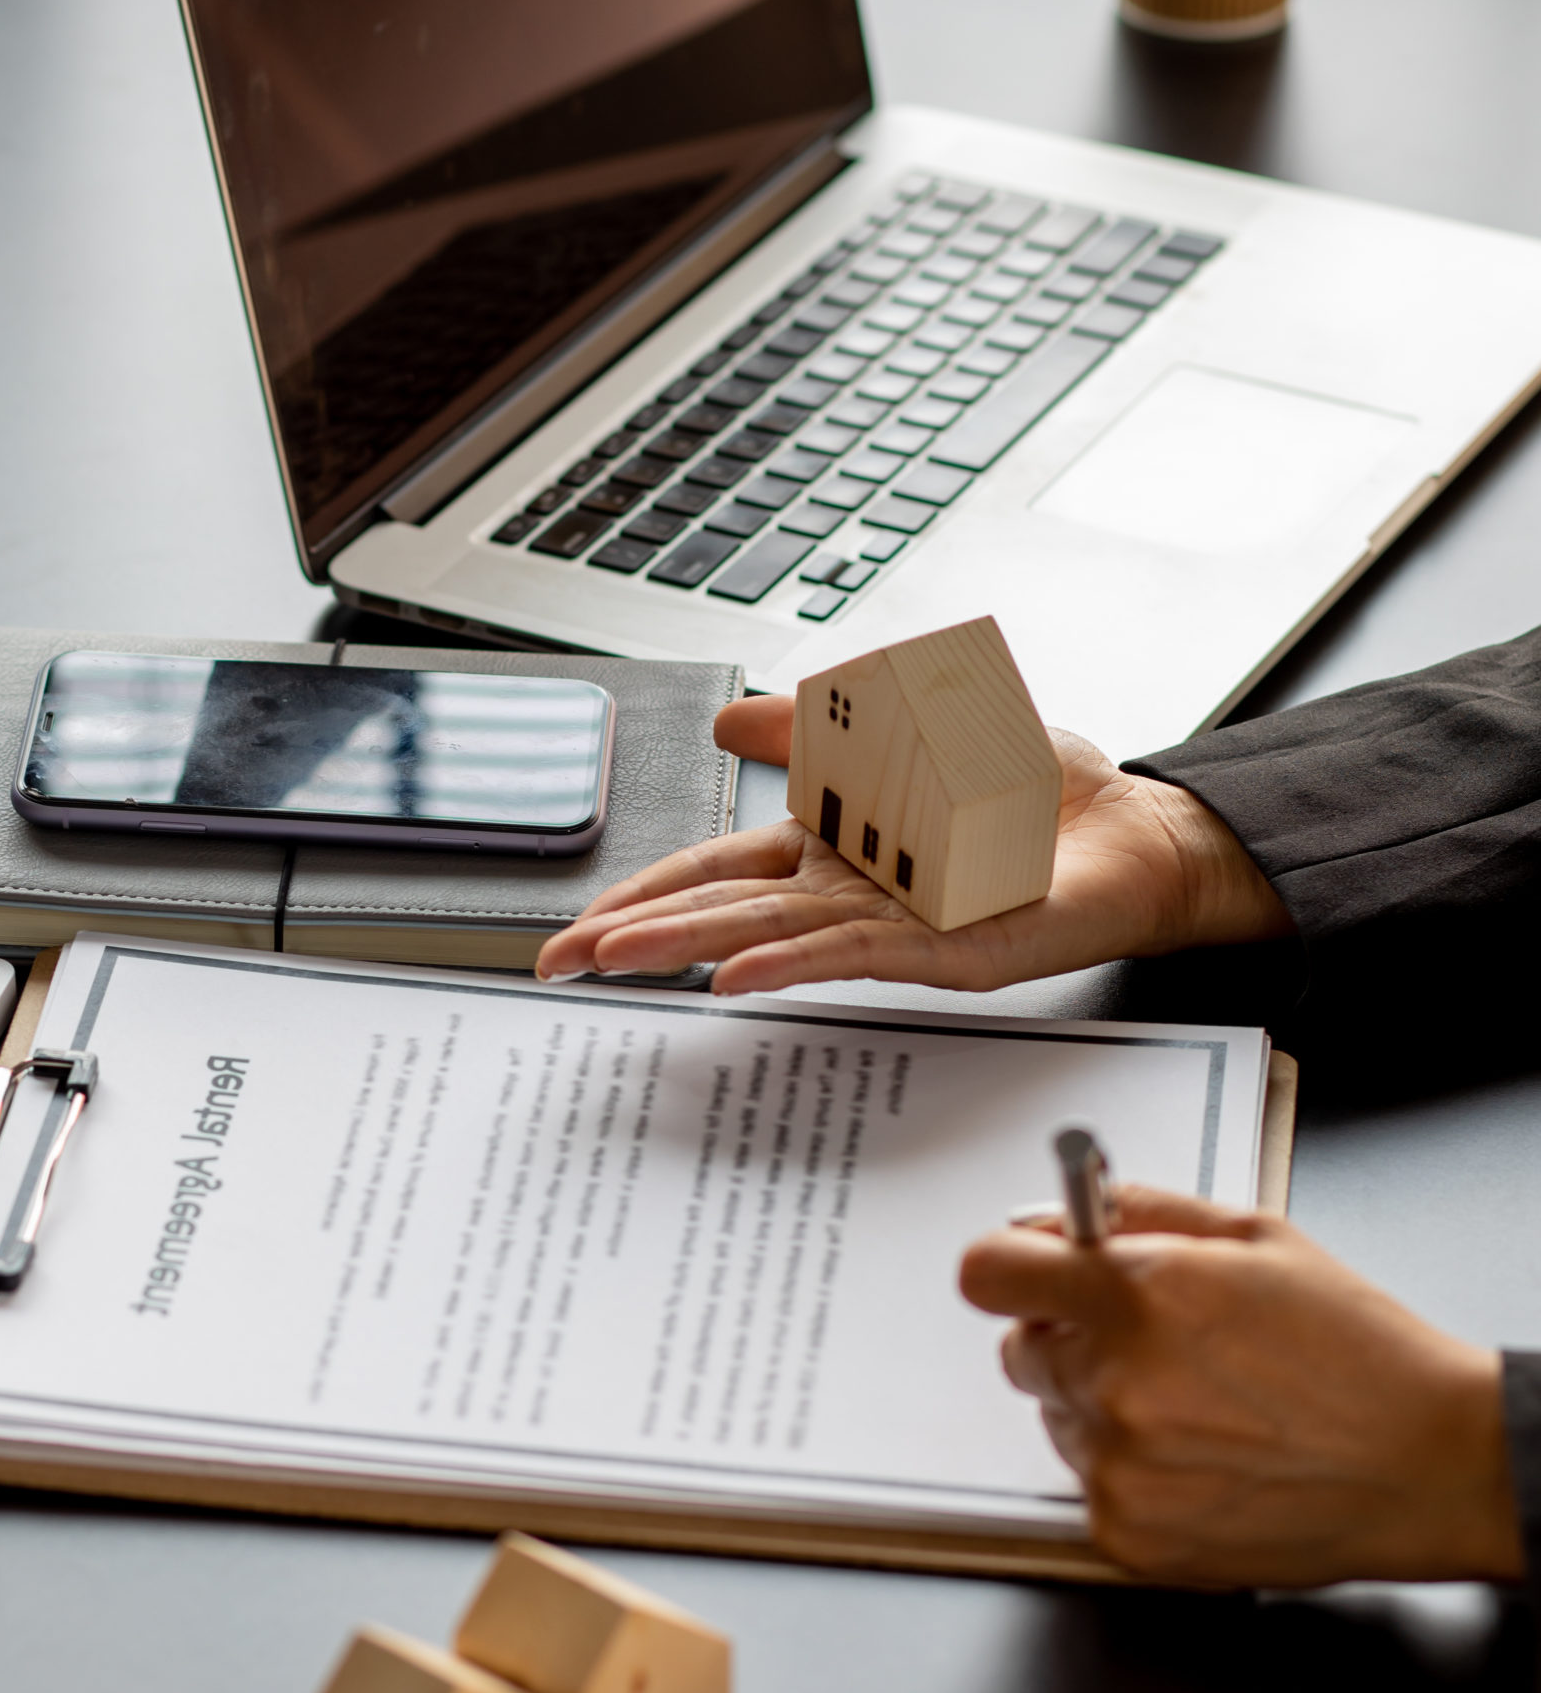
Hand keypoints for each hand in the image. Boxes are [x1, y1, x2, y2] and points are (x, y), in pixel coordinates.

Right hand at [536, 694, 1291, 996]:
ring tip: (620, 960)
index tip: (580, 923)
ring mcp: (887, 925)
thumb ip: (812, 724)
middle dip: (634, 937)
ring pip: (767, 937)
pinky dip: (788, 964)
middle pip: (719, 913)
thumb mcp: (904, 727)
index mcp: (828, 848)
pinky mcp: (938, 948)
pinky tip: (738, 978)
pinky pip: (850, 955)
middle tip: (559, 962)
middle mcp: (845, 893)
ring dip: (688, 949)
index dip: (644, 894)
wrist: (1133, 832)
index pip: (714, 873)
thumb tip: (725, 714)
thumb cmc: (1034, 795)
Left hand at [959, 1186, 1521, 1586]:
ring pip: (1059, 1419)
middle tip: (1158, 1345)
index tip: (1028, 1277)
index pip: (988, 1274)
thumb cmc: (1356, 1352)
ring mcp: (1118, 1468)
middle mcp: (1114, 1383)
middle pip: (1023, 1350)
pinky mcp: (1129, 1537)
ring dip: (1104, 1408)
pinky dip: (1133, 1476)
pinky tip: (1206, 1461)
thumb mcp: (1253, 1238)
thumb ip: (1140, 1213)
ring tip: (1204, 1409)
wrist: (1426, 1464)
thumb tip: (1063, 1215)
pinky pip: (1090, 1487)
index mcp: (1136, 1296)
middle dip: (1073, 1339)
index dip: (1010, 1271)